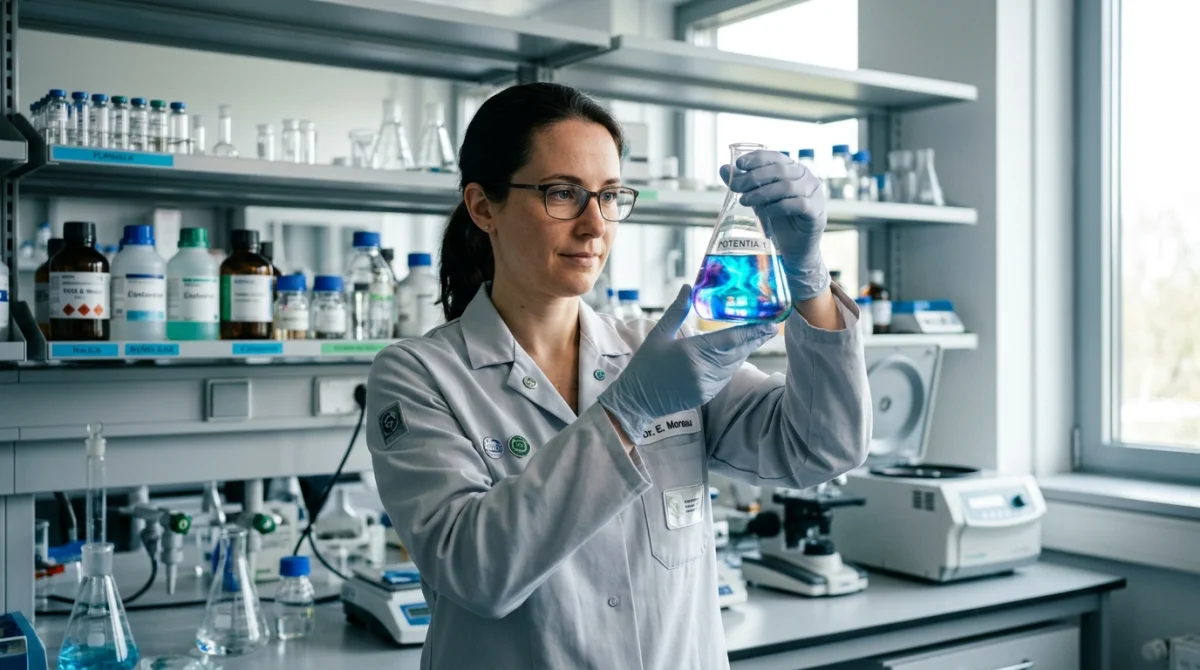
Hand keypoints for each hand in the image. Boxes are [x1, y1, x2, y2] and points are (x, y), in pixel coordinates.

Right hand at [599, 285, 776, 439]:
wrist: (636, 400)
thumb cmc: (645, 365)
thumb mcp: (658, 334)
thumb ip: (677, 310)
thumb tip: (688, 287)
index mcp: (692, 352)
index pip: (730, 339)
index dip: (752, 331)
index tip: (769, 324)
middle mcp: (704, 370)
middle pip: (737, 352)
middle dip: (754, 340)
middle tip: (770, 327)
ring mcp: (706, 385)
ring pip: (734, 365)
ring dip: (745, 351)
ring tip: (756, 338)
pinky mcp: (706, 395)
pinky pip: (726, 376)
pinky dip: (733, 364)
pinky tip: (736, 355)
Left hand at [720, 150, 829, 301]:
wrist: (794, 248)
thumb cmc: (778, 220)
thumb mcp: (759, 199)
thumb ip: (745, 184)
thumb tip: (723, 168)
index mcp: (792, 169)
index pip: (775, 157)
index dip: (757, 158)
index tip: (739, 164)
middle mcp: (806, 177)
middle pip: (779, 170)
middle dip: (754, 177)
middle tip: (736, 188)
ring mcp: (814, 194)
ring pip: (788, 186)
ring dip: (763, 193)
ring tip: (745, 201)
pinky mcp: (816, 212)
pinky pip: (799, 204)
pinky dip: (780, 207)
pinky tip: (767, 212)